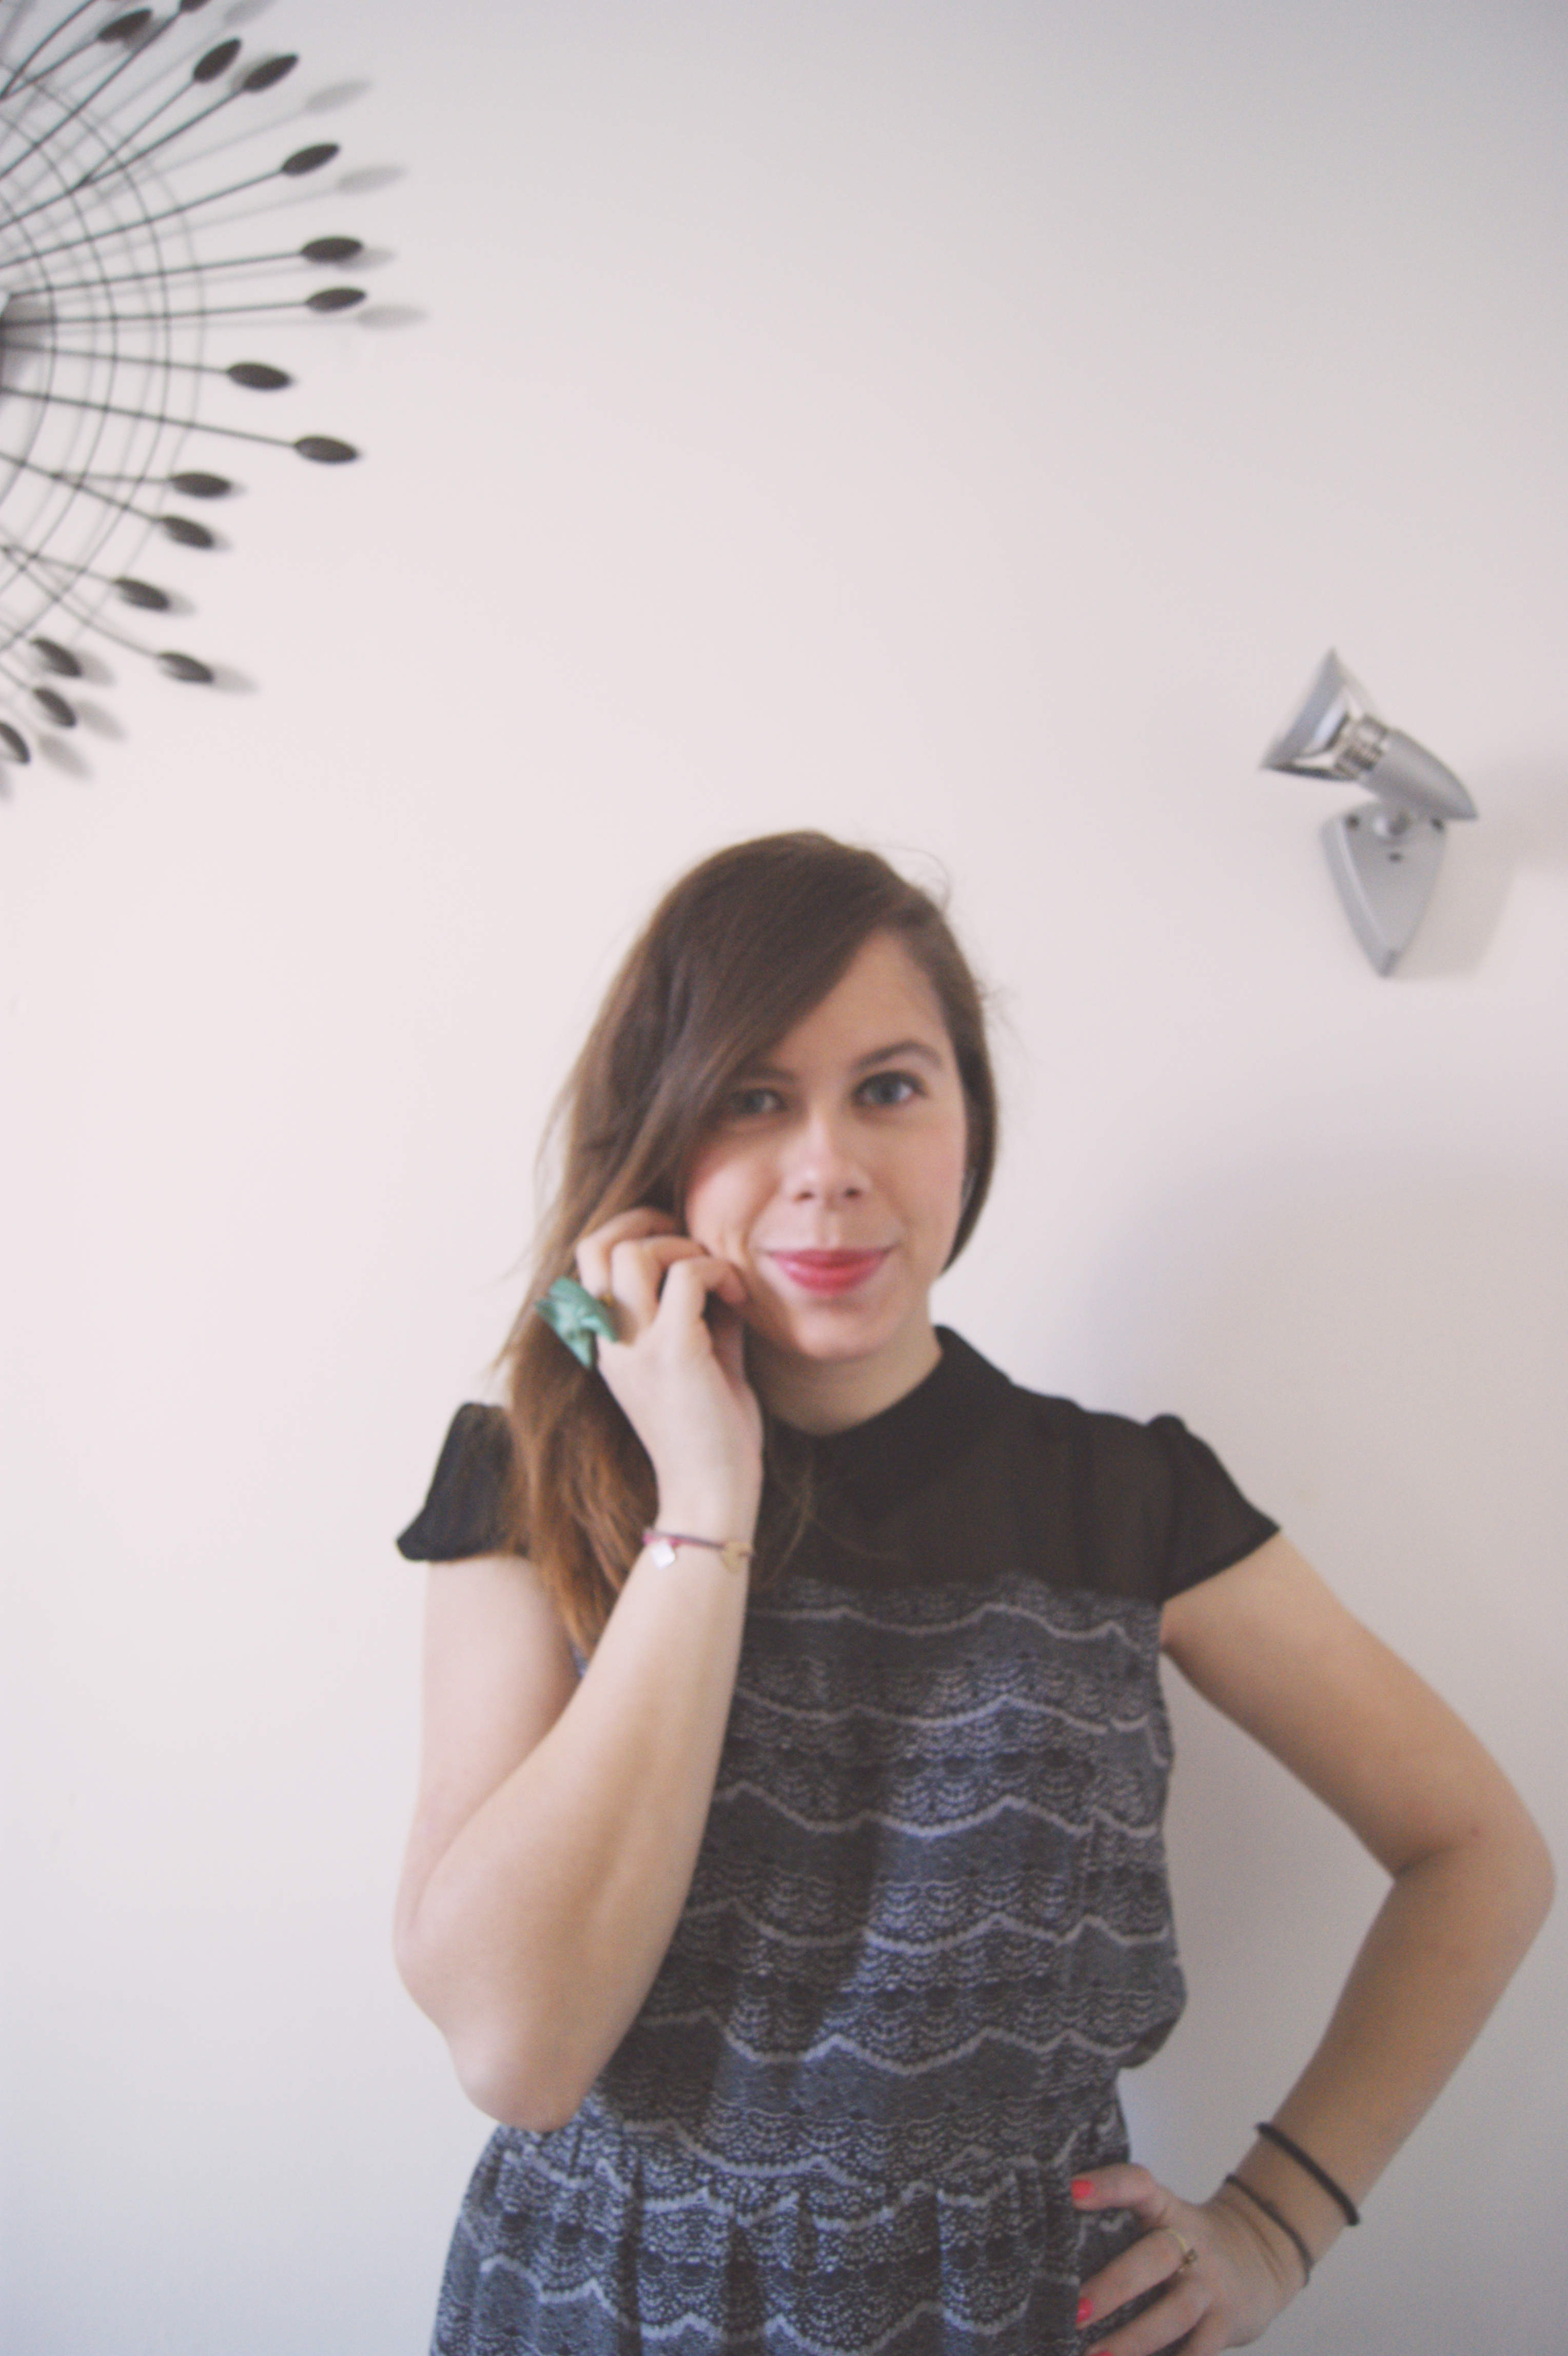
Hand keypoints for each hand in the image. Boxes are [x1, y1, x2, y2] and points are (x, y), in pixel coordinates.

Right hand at [574, 1208, 763, 1532]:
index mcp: (606, 1342)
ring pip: (634, 1252)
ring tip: (719, 1277)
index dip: (630, 1230)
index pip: (589, 1258)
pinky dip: (718, 1271)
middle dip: (650, 1223)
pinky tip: (739, 1298)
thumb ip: (700, 1313)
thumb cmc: (712, 1433)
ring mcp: (636, 1347)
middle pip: (598, 1244)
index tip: (680, 1243)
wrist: (711, 1495)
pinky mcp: (673, 1354)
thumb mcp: (700, 1359)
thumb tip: (717, 1267)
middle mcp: (609, 1341)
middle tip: (695, 1245)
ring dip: (684, 1246)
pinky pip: (686, 1276)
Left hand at [1072, 2164, 1305, 2354]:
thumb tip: (1052, 2262)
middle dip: (1115, 2285)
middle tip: (1076, 2310)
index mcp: (1167, 2210)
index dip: (1109, 2185)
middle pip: (1155, 2257)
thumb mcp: (1162, 2222)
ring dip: (1135, 2339)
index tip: (1072, 2191)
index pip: (1139, 2185)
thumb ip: (1120, 2229)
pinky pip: (1200, 2352)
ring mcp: (1211, 2285)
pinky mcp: (1226, 2324)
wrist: (1261, 2257)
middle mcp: (1191, 2243)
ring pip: (1177, 2311)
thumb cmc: (1187, 2243)